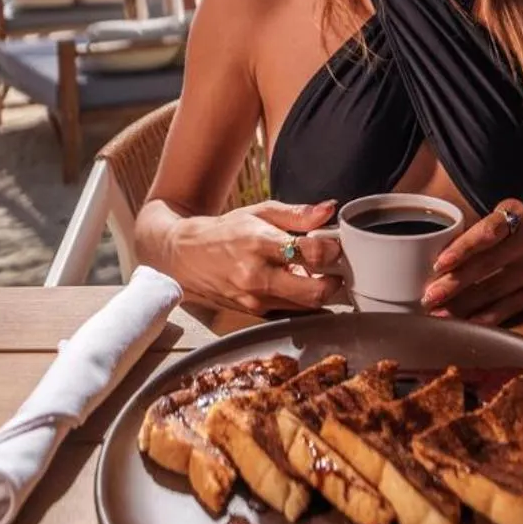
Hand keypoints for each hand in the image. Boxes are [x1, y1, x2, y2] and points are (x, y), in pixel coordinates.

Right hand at [177, 200, 343, 315]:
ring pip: (306, 306)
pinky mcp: (255, 313)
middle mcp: (257, 276)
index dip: (331, 249)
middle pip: (313, 292)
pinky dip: (301, 299)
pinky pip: (291, 310)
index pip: (309, 253)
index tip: (334, 245)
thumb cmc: (226, 232)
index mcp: (259, 243)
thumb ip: (297, 214)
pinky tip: (297, 283)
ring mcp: (255, 299)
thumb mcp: (260, 212)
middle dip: (333, 281)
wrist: (187, 257)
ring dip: (319, 291)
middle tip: (335, 268)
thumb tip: (329, 210)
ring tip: (316, 273)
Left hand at [421, 200, 522, 325]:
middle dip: (454, 283)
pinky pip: (508, 308)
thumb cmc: (520, 231)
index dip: (462, 248)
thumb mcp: (504, 217)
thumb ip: (476, 231)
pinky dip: (485, 318)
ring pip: (494, 290)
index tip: (440, 263)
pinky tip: (466, 323)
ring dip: (463, 304)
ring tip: (439, 313)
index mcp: (517, 214)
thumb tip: (432, 258)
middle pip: (487, 264)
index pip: (487, 231)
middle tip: (429, 295)